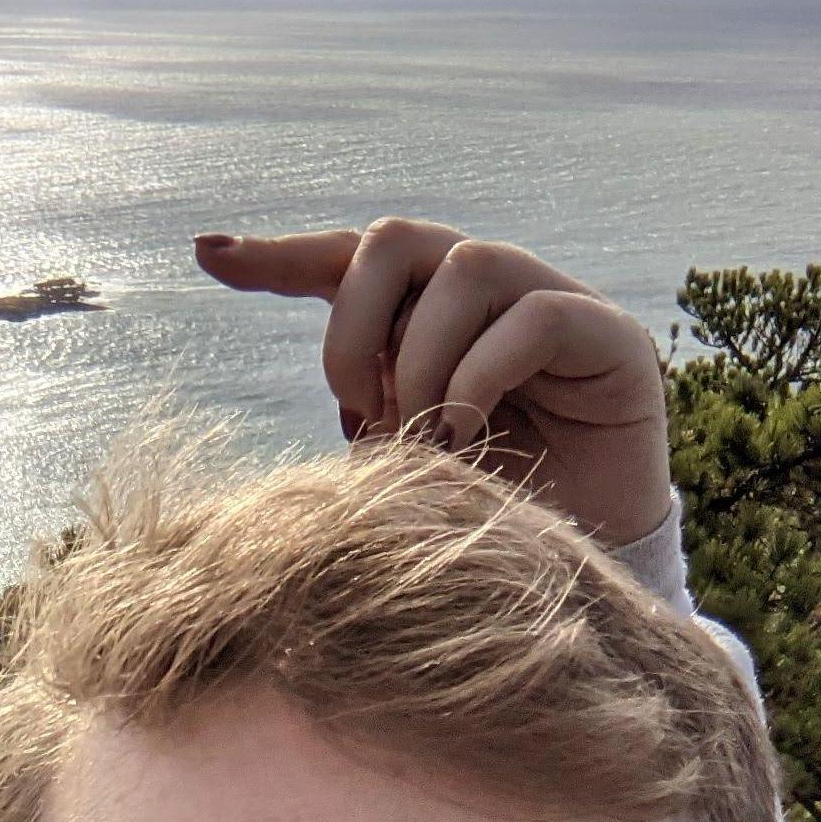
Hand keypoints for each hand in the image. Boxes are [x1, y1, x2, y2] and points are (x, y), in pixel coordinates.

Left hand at [195, 219, 674, 545]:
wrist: (571, 582)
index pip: (347, 263)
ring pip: (463, 268)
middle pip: (394, 240)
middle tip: (358, 410)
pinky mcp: (611, 338)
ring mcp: (552, 303)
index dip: (278, 258)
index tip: (208, 256)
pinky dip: (480, 378)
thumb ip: (360, 414)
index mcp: (424, 318)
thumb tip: (337, 398)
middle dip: (353, 326)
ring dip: (422, 364)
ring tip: (427, 443)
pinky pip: (532, 316)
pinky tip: (469, 440)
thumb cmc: (476, 519)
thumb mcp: (394, 468)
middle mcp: (487, 295)